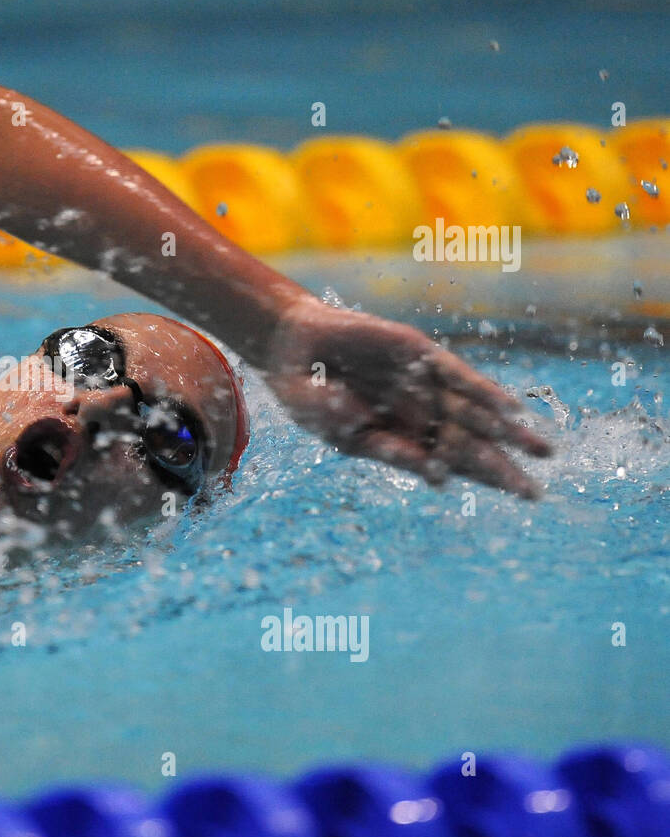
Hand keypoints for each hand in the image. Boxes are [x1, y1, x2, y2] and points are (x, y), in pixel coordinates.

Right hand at [265, 299, 551, 497]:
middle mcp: (411, 418)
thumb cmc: (300, 388)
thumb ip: (351, 428)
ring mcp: (419, 386)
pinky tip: (513, 410)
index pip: (430, 464)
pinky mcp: (420, 355)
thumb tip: (394, 445)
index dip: (446, 474)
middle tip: (533, 495)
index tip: (448, 484)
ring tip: (544, 453)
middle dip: (499, 471)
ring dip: (508, 436)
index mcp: (388, 441)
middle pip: (464, 448)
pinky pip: (459, 376)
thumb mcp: (318, 414)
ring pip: (472, 416)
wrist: (293, 342)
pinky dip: (485, 392)